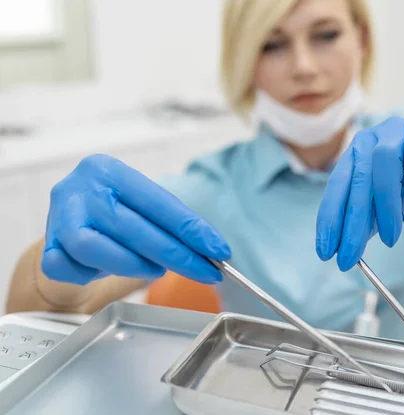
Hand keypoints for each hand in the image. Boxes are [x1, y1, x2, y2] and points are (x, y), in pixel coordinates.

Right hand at [42, 154, 230, 284]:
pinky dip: (94, 275)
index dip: (193, 230)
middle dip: (176, 255)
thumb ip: (172, 223)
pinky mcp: (46, 246)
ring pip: (95, 248)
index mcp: (108, 170)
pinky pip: (70, 269)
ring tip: (155, 269)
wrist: (70, 220)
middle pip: (132, 227)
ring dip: (134, 265)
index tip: (219, 251)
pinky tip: (108, 270)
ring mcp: (58, 217)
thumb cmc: (114, 211)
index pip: (158, 202)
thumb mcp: (142, 205)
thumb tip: (211, 250)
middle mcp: (79, 188)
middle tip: (205, 271)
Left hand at [316, 116, 403, 270]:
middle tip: (350, 255)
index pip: (338, 187)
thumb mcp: (391, 214)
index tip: (326, 252)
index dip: (330, 219)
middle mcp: (373, 140)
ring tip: (390, 237)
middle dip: (352, 221)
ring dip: (385, 203)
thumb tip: (340, 247)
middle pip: (358, 177)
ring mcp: (400, 129)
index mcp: (357, 157)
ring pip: (383, 160)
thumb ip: (367, 223)